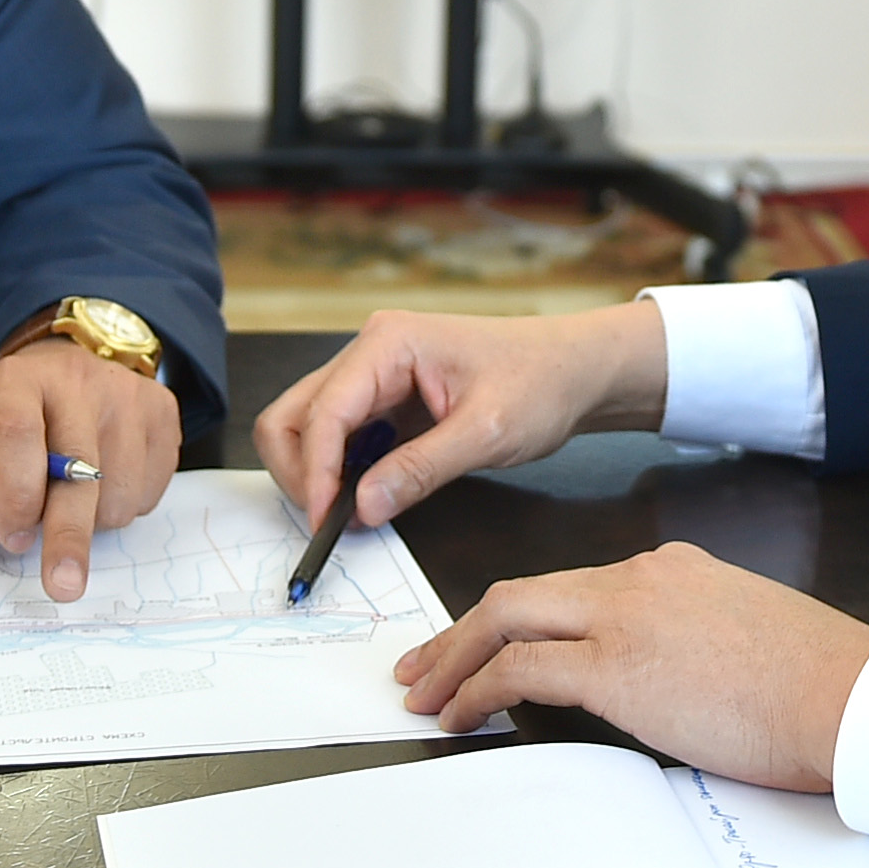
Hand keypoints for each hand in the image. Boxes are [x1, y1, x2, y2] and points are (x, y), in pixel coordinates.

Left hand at [0, 336, 183, 601]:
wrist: (58, 372)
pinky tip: (101, 483)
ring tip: (67, 497)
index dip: (16, 493)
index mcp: (13, 383)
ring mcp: (126, 394)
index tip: (12, 539)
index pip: (17, 432)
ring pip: (118, 491)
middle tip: (61, 584)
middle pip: (79, 468)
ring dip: (91, 521)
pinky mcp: (161, 412)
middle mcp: (75, 380)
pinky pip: (149, 491)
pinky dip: (122, 506)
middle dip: (68, 535)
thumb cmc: (0, 420)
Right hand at [255, 302, 669, 528]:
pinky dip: (339, 473)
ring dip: (316, 476)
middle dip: (301, 473)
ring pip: (306, 428)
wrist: (575, 370)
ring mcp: (373, 375)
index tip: (327, 523)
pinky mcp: (383, 401)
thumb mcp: (488, 432)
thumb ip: (421, 470)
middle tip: (329, 524)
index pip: (324, 412)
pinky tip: (367, 499)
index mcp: (389, 342)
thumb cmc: (542, 382)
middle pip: (293, 416)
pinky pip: (338, 439)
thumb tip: (362, 507)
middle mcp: (370, 351)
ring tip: (350, 516)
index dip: (316, 472)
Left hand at [398, 542, 868, 792]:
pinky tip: (461, 716)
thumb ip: (693, 645)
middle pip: (521, 594)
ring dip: (454, 660)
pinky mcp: (617, 667)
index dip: (518, 622)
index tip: (490, 647)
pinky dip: (478, 689)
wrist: (847, 693)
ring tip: (424, 696)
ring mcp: (624, 617)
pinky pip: (521, 669)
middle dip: (460, 631)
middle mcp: (639, 580)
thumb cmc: (816, 685)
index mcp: (671, 572)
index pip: (573, 589)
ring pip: (506, 618)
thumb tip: (663, 684)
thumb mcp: (746, 641)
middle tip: (423, 665)